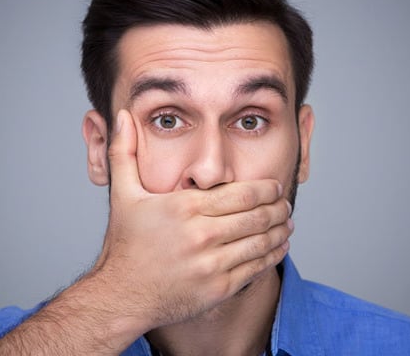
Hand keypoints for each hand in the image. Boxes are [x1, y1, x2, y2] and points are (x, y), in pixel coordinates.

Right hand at [91, 109, 292, 330]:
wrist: (122, 295)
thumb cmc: (126, 244)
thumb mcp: (122, 194)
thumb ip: (125, 151)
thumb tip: (123, 114)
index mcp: (185, 207)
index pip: (243, 193)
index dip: (267, 189)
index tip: (275, 186)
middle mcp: (201, 235)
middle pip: (258, 216)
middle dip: (278, 208)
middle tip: (286, 203)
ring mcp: (211, 264)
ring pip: (261, 242)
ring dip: (281, 230)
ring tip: (288, 223)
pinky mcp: (218, 289)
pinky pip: (256, 268)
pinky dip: (273, 256)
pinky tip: (279, 247)